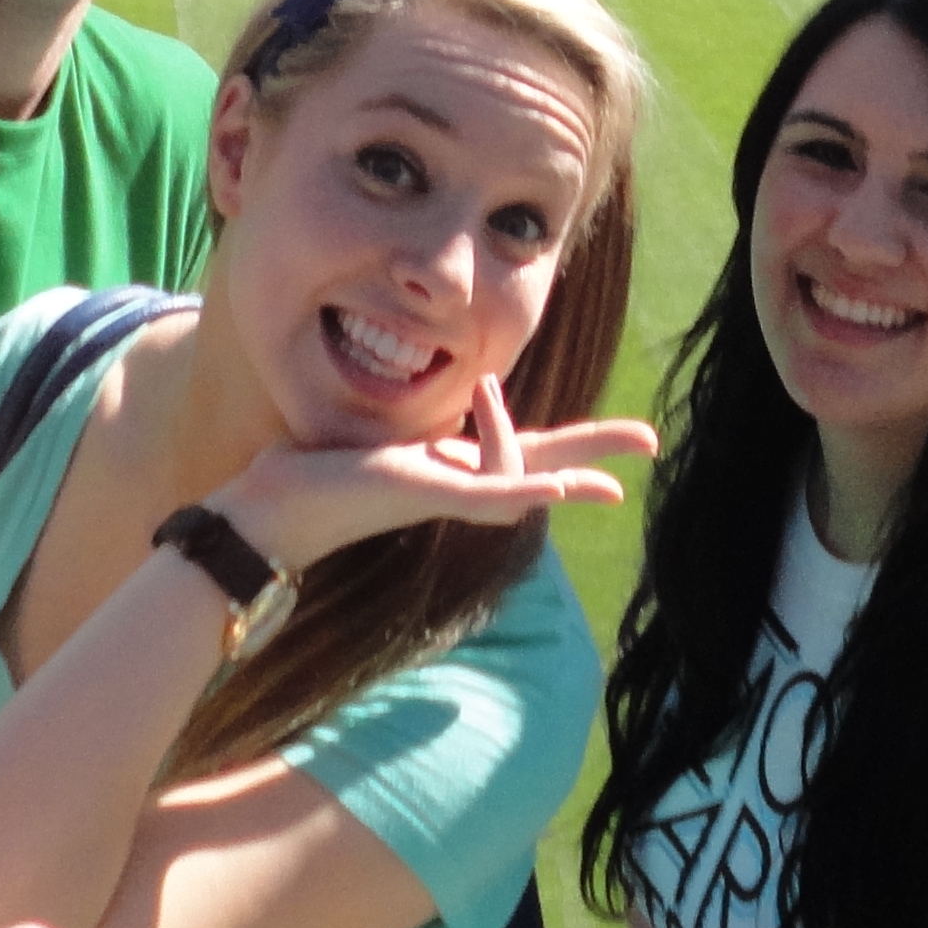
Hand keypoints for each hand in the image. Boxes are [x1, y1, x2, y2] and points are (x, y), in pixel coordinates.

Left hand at [219, 377, 659, 571]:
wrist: (274, 510)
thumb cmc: (313, 478)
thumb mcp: (371, 444)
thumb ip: (402, 433)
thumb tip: (410, 416)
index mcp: (450, 470)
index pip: (525, 453)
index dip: (571, 449)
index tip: (615, 461)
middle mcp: (458, 484)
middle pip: (544, 464)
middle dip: (597, 453)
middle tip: (653, 440)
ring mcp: (450, 493)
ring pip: (518, 470)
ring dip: (544, 456)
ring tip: (531, 424)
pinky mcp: (432, 495)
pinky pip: (495, 493)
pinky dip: (532, 490)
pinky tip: (569, 492)